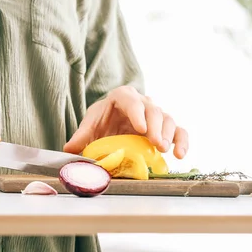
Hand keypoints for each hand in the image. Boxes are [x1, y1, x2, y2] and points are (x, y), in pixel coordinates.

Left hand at [63, 86, 188, 157]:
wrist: (111, 124)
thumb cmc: (102, 122)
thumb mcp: (90, 127)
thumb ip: (82, 137)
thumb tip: (69, 149)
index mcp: (122, 96)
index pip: (130, 100)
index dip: (137, 113)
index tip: (140, 129)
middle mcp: (142, 102)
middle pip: (153, 110)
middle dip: (155, 127)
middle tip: (156, 144)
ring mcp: (156, 115)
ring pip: (168, 119)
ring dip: (168, 135)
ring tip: (165, 150)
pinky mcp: (165, 128)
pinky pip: (179, 131)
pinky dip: (182, 142)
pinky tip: (180, 155)